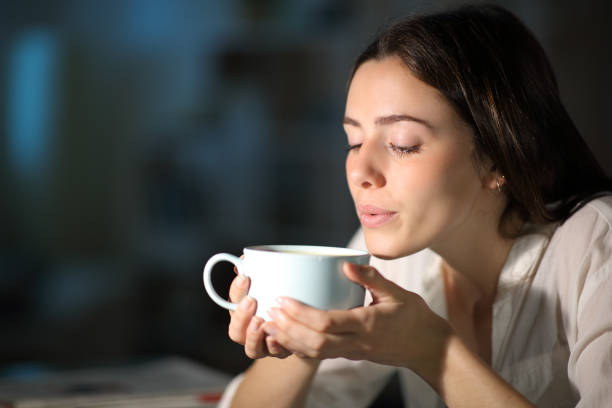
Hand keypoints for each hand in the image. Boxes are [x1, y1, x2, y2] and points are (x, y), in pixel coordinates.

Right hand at [227, 265, 290, 359]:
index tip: (245, 277)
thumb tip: (247, 258)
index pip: (232, 301)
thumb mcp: (276, 277)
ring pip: (251, 349)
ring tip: (260, 322)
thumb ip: (260, 267)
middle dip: (240, 316)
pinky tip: (277, 338)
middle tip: (251, 300)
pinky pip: (274, 355)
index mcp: (245, 310)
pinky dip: (275, 347)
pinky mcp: (282, 351)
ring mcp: (266, 344)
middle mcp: (251, 329)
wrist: (312, 317)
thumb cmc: (288, 291)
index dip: (236, 291)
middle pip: (235, 331)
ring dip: (253, 336)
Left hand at [261, 263, 451, 373]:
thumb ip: (372, 279)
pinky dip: (299, 347)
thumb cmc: (414, 317)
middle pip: (314, 342)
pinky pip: (320, 355)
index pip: (328, 324)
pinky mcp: (350, 356)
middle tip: (268, 311)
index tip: (283, 300)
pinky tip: (285, 336)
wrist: (428, 349)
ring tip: (269, 324)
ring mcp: (352, 352)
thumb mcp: (397, 293)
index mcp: (367, 325)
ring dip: (289, 340)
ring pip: (314, 353)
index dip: (301, 314)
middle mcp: (356, 343)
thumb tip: (348, 264)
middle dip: (288, 328)